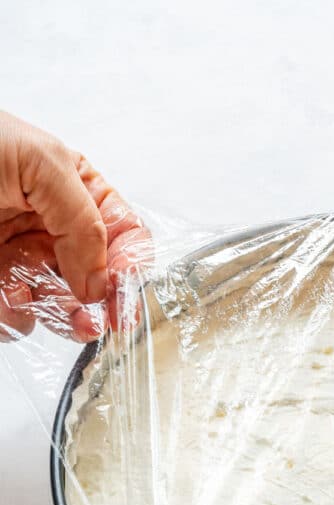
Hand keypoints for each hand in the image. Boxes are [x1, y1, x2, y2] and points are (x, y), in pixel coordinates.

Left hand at [0, 111, 150, 342]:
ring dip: (58, 315)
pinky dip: (16, 318)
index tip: (123, 292)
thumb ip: (83, 220)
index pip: (124, 235)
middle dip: (99, 303)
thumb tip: (100, 280)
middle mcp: (55, 228)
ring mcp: (25, 257)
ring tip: (47, 309)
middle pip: (97, 280)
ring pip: (60, 304)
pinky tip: (8, 299)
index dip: (131, 265)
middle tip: (96, 322)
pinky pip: (18, 316)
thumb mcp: (41, 162)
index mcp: (76, 191)